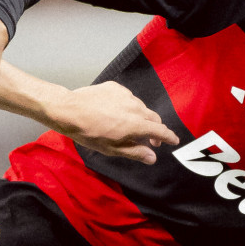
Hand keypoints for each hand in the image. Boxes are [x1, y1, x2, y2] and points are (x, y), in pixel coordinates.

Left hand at [55, 83, 177, 164]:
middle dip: (156, 129)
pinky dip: (127, 106)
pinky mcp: (116, 87)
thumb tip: (153, 157)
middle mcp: (135, 107)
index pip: (160, 131)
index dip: (169, 137)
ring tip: (129, 125)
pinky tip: (115, 112)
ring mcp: (126, 95)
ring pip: (141, 107)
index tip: (174, 140)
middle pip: (154, 118)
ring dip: (141, 117)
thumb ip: (135, 152)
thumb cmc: (89, 133)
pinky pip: (128, 98)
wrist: (70, 110)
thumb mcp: (111, 148)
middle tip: (150, 139)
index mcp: (136, 125)